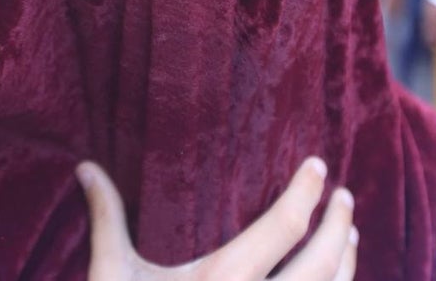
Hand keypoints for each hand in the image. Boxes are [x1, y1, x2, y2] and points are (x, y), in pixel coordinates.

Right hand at [77, 158, 356, 280]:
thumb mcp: (112, 275)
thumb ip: (107, 218)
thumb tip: (86, 166)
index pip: (285, 225)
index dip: (307, 191)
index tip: (318, 166)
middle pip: (322, 261)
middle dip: (339, 224)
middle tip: (345, 196)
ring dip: (346, 264)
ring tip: (349, 237)